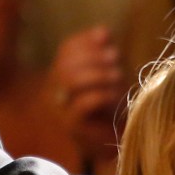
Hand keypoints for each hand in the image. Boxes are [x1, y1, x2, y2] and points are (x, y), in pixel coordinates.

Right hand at [46, 25, 126, 169]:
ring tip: (119, 75)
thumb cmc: (112, 105)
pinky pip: (82, 104)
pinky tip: (116, 94)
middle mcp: (55, 91)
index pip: (66, 49)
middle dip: (93, 57)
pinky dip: (102, 94)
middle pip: (66, 63)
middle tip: (116, 57)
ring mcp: (60, 109)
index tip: (108, 37)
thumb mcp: (109, 74)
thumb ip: (104, 52)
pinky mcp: (72, 126)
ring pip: (70, 80)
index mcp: (61, 74)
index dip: (86, 40)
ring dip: (98, 74)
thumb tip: (104, 31)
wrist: (115, 142)